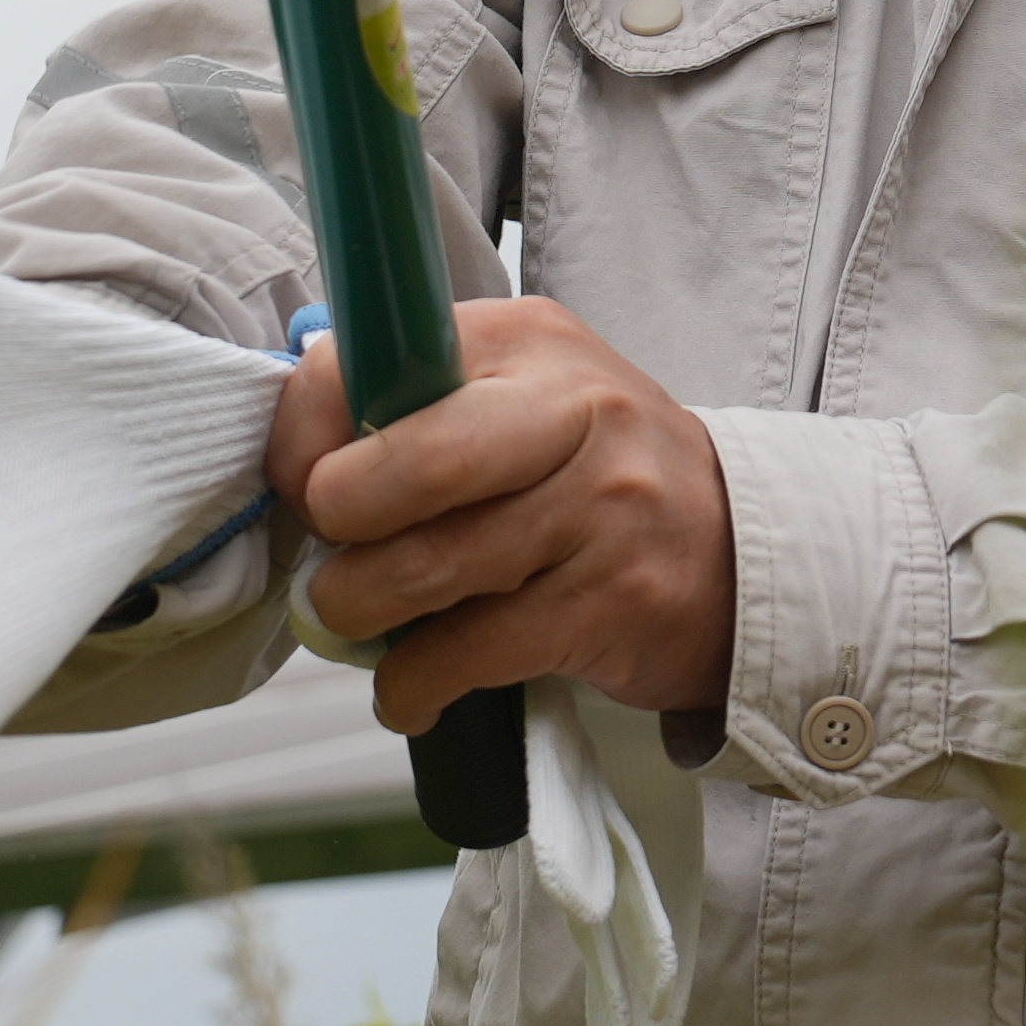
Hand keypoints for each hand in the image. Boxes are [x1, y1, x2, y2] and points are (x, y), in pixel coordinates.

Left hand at [278, 299, 738, 732]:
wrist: (734, 547)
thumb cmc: (588, 473)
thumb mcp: (516, 396)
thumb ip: (411, 409)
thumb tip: (291, 460)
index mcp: (523, 339)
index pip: (370, 366)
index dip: (303, 439)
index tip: (300, 488)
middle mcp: (572, 408)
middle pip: (413, 463)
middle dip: (336, 528)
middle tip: (331, 563)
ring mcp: (602, 506)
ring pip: (431, 568)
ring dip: (363, 616)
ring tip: (363, 624)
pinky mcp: (614, 600)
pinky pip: (473, 652)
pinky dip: (414, 684)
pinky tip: (411, 687)